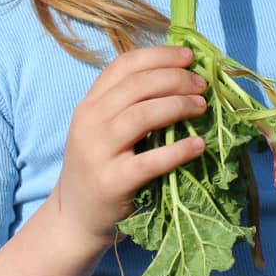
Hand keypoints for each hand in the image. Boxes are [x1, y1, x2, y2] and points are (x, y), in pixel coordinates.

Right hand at [49, 44, 206, 252]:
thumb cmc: (99, 170)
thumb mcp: (101, 132)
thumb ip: (127, 107)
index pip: (123, 66)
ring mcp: (98, 152)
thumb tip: (179, 80)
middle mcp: (89, 123)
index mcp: (89, 105)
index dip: (158, 56)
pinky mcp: (112, 182)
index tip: (188, 56)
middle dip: (175, 79)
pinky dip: (178, 150)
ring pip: (142, 115)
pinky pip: (150, 161)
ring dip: (178, 105)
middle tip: (202, 84)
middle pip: (137, 86)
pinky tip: (198, 145)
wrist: (73, 219)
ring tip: (202, 106)